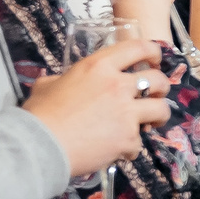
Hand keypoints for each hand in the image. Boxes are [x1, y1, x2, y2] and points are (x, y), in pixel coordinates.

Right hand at [23, 37, 171, 175]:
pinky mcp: (128, 138)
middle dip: (161, 88)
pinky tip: (118, 150)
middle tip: (155, 95)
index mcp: (98, 67)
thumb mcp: (47, 86)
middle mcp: (117, 85)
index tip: (155, 60)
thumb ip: (61, 80)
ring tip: (149, 124)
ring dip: (158, 117)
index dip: (153, 52)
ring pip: (161, 110)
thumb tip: (59, 82)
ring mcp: (126, 112)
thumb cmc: (39, 115)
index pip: (138, 48)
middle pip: (158, 79)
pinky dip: (130, 148)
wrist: (38, 146)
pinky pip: (139, 142)